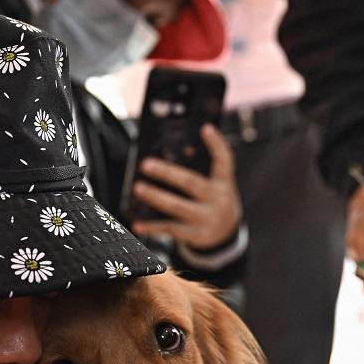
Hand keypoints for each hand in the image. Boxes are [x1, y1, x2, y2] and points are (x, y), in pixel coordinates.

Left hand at [130, 124, 241, 250]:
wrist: (225, 235)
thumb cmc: (214, 201)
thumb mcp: (216, 185)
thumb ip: (200, 171)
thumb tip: (171, 153)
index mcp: (223, 183)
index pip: (224, 160)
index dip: (216, 144)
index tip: (206, 128)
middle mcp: (218, 200)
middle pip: (191, 183)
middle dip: (167, 173)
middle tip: (145, 164)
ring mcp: (207, 219)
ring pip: (177, 207)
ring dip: (155, 197)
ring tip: (138, 188)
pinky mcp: (195, 235)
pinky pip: (170, 229)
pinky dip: (152, 227)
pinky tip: (138, 224)